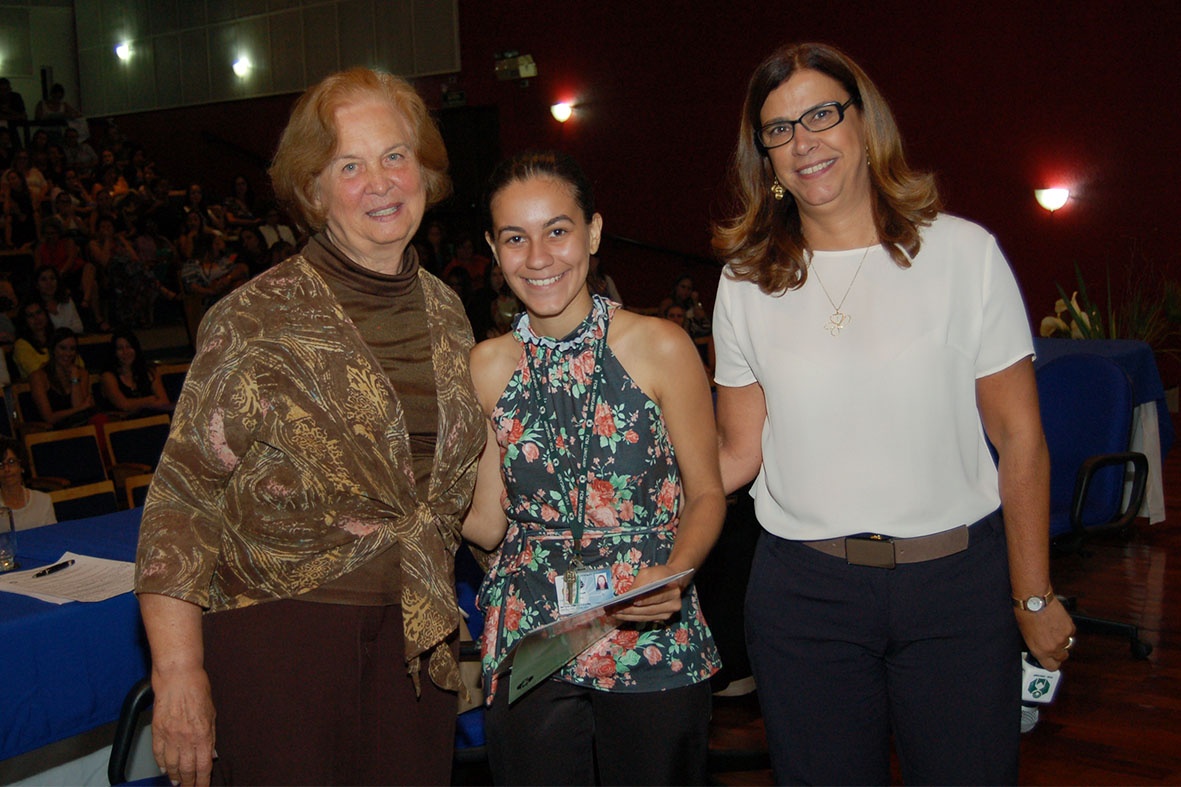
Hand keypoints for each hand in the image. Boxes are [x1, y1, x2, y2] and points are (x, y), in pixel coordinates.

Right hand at [151, 667, 215, 786]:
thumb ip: (211, 736)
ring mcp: (170, 735)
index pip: (204, 766)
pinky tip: (165, 769)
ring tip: (178, 782)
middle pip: (187, 769)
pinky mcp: (157, 730)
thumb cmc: (198, 689)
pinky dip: (161, 764)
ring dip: (175, 776)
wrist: (177, 676)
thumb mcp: (212, 713)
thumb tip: (212, 755)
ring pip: (171, 765)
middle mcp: (186, 738)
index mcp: (203, 734)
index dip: (203, 781)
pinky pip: (158, 753)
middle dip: (189, 782)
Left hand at [609, 564, 686, 621]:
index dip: (646, 600)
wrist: (672, 581)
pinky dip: (632, 617)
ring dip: (628, 616)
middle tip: (615, 609)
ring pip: (645, 617)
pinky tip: (621, 615)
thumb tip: (627, 595)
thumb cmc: (659, 574)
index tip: (633, 601)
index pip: (658, 597)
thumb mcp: (649, 572)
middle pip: (649, 610)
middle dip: (631, 610)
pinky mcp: (661, 619)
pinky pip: (645, 619)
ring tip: (614, 614)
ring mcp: (668, 614)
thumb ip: (639, 583)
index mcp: (673, 591)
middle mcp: (673, 605)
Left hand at [1015, 597, 1075, 670]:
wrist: (1033, 600)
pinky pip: (1070, 633)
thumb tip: (1039, 649)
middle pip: (1062, 657)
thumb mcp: (1025, 635)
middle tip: (1051, 642)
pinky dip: (1065, 629)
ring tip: (1051, 629)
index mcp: (1040, 651)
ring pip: (1067, 644)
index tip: (1050, 659)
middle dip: (1058, 652)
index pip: (1052, 667)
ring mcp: (1063, 638)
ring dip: (1062, 639)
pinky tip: (1056, 621)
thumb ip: (1035, 646)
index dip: (1051, 663)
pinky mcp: (1070, 627)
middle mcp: (1053, 647)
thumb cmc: (1024, 614)